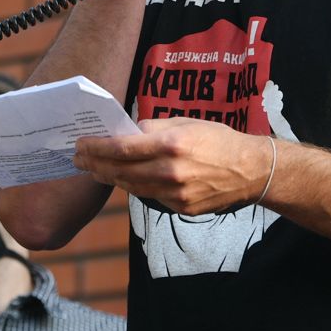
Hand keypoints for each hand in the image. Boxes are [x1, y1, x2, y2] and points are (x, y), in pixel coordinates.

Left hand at [73, 118, 270, 213]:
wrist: (251, 170)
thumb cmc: (218, 140)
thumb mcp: (186, 122)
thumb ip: (154, 128)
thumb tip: (127, 132)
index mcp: (171, 144)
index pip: (121, 148)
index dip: (96, 147)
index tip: (81, 144)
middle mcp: (170, 171)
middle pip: (120, 171)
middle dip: (95, 164)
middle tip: (78, 159)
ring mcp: (175, 193)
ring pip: (131, 187)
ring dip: (110, 178)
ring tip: (95, 170)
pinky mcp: (181, 208)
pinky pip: (150, 197)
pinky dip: (135, 187)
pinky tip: (124, 180)